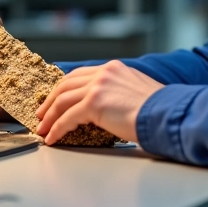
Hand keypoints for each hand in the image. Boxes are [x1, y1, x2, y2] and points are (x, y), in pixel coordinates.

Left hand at [35, 60, 163, 144]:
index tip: (55, 99)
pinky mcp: (94, 103)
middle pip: (67, 84)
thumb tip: (106, 108)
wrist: (166, 114)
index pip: (80, 75)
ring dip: (50, 116)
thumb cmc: (158, 110)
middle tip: (42, 113)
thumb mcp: (136, 91)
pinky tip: (53, 138)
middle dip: (51, 100)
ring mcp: (98, 86)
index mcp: (114, 68)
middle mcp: (104, 72)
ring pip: (63, 99)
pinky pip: (68, 117)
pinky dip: (57, 128)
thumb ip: (118, 93)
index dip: (65, 88)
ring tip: (43, 128)